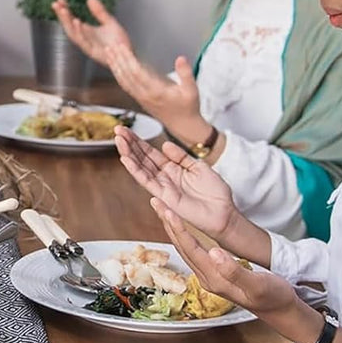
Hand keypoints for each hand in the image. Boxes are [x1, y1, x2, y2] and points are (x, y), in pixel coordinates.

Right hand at [51, 0, 131, 65]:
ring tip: (63, 10)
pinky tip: (77, 21)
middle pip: (68, 26)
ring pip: (73, 34)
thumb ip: (100, 12)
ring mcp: (87, 45)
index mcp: (85, 32)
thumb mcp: (109, 22)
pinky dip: (79, 31)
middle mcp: (83, 39)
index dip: (64, 10)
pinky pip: (84, 41)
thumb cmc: (119, 42)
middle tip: (56, 4)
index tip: (59, 0)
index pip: (71, 19)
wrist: (128, 55)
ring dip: (67, 22)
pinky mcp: (93, 51)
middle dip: (61, 16)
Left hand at [104, 45, 209, 141]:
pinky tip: (115, 66)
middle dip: (118, 60)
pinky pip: (126, 85)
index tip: (122, 47)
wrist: (184, 126)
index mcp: (156, 92)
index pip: (137, 73)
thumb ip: (186, 74)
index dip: (128, 59)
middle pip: (127, 75)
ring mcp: (140, 98)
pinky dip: (119, 74)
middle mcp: (145, 95)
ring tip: (108, 53)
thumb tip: (181, 58)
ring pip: (123, 80)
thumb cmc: (189, 107)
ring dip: (115, 66)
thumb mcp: (192, 90)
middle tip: (110, 46)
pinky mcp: (140, 100)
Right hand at [114, 126, 236, 237]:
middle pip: (141, 157)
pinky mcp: (163, 195)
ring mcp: (162, 185)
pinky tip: (125, 159)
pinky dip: (134, 170)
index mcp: (172, 167)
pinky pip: (146, 181)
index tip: (126, 129)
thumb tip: (164, 144)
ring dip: (128, 153)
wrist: (224, 213)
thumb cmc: (215, 193)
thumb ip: (181, 156)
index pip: (150, 152)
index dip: (138, 141)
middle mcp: (164, 176)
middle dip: (129, 143)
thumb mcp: (199, 167)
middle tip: (117, 130)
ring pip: (140, 167)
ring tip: (118, 140)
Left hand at [157, 206, 300, 326]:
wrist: (281, 310)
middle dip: (168, 223)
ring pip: (185, 248)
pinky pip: (193, 250)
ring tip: (163, 209)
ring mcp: (209, 276)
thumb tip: (214, 252)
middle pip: (181, 246)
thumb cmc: (273, 297)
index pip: (190, 249)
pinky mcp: (215, 273)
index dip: (178, 228)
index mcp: (214, 279)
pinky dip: (183, 234)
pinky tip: (181, 226)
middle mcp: (207, 278)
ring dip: (172, 228)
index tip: (167, 210)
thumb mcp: (258, 285)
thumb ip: (235, 271)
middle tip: (156, 201)